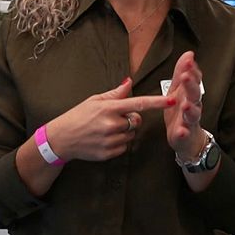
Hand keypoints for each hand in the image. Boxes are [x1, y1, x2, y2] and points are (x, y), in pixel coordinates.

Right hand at [47, 78, 173, 161]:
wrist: (62, 138)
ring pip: (131, 135)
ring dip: (124, 132)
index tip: (172, 100)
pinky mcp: (109, 153)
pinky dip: (118, 143)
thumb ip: (115, 93)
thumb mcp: (94, 100)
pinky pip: (124, 147)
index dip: (158, 102)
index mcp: (109, 108)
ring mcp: (110, 140)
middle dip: (131, 119)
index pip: (139, 104)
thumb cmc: (78, 116)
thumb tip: (129, 82)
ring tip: (106, 130)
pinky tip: (104, 139)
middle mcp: (111, 124)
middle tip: (114, 118)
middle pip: (137, 121)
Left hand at [164, 51, 206, 159]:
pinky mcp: (184, 134)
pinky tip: (181, 131)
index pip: (194, 80)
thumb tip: (189, 53)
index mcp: (190, 93)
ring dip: (190, 109)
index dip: (192, 71)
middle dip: (191, 85)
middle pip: (195, 94)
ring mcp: (189, 120)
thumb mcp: (178, 89)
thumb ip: (182, 72)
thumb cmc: (181, 110)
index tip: (189, 61)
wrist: (187, 138)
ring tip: (185, 105)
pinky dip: (183, 132)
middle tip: (186, 77)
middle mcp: (193, 105)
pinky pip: (184, 133)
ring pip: (193, 114)